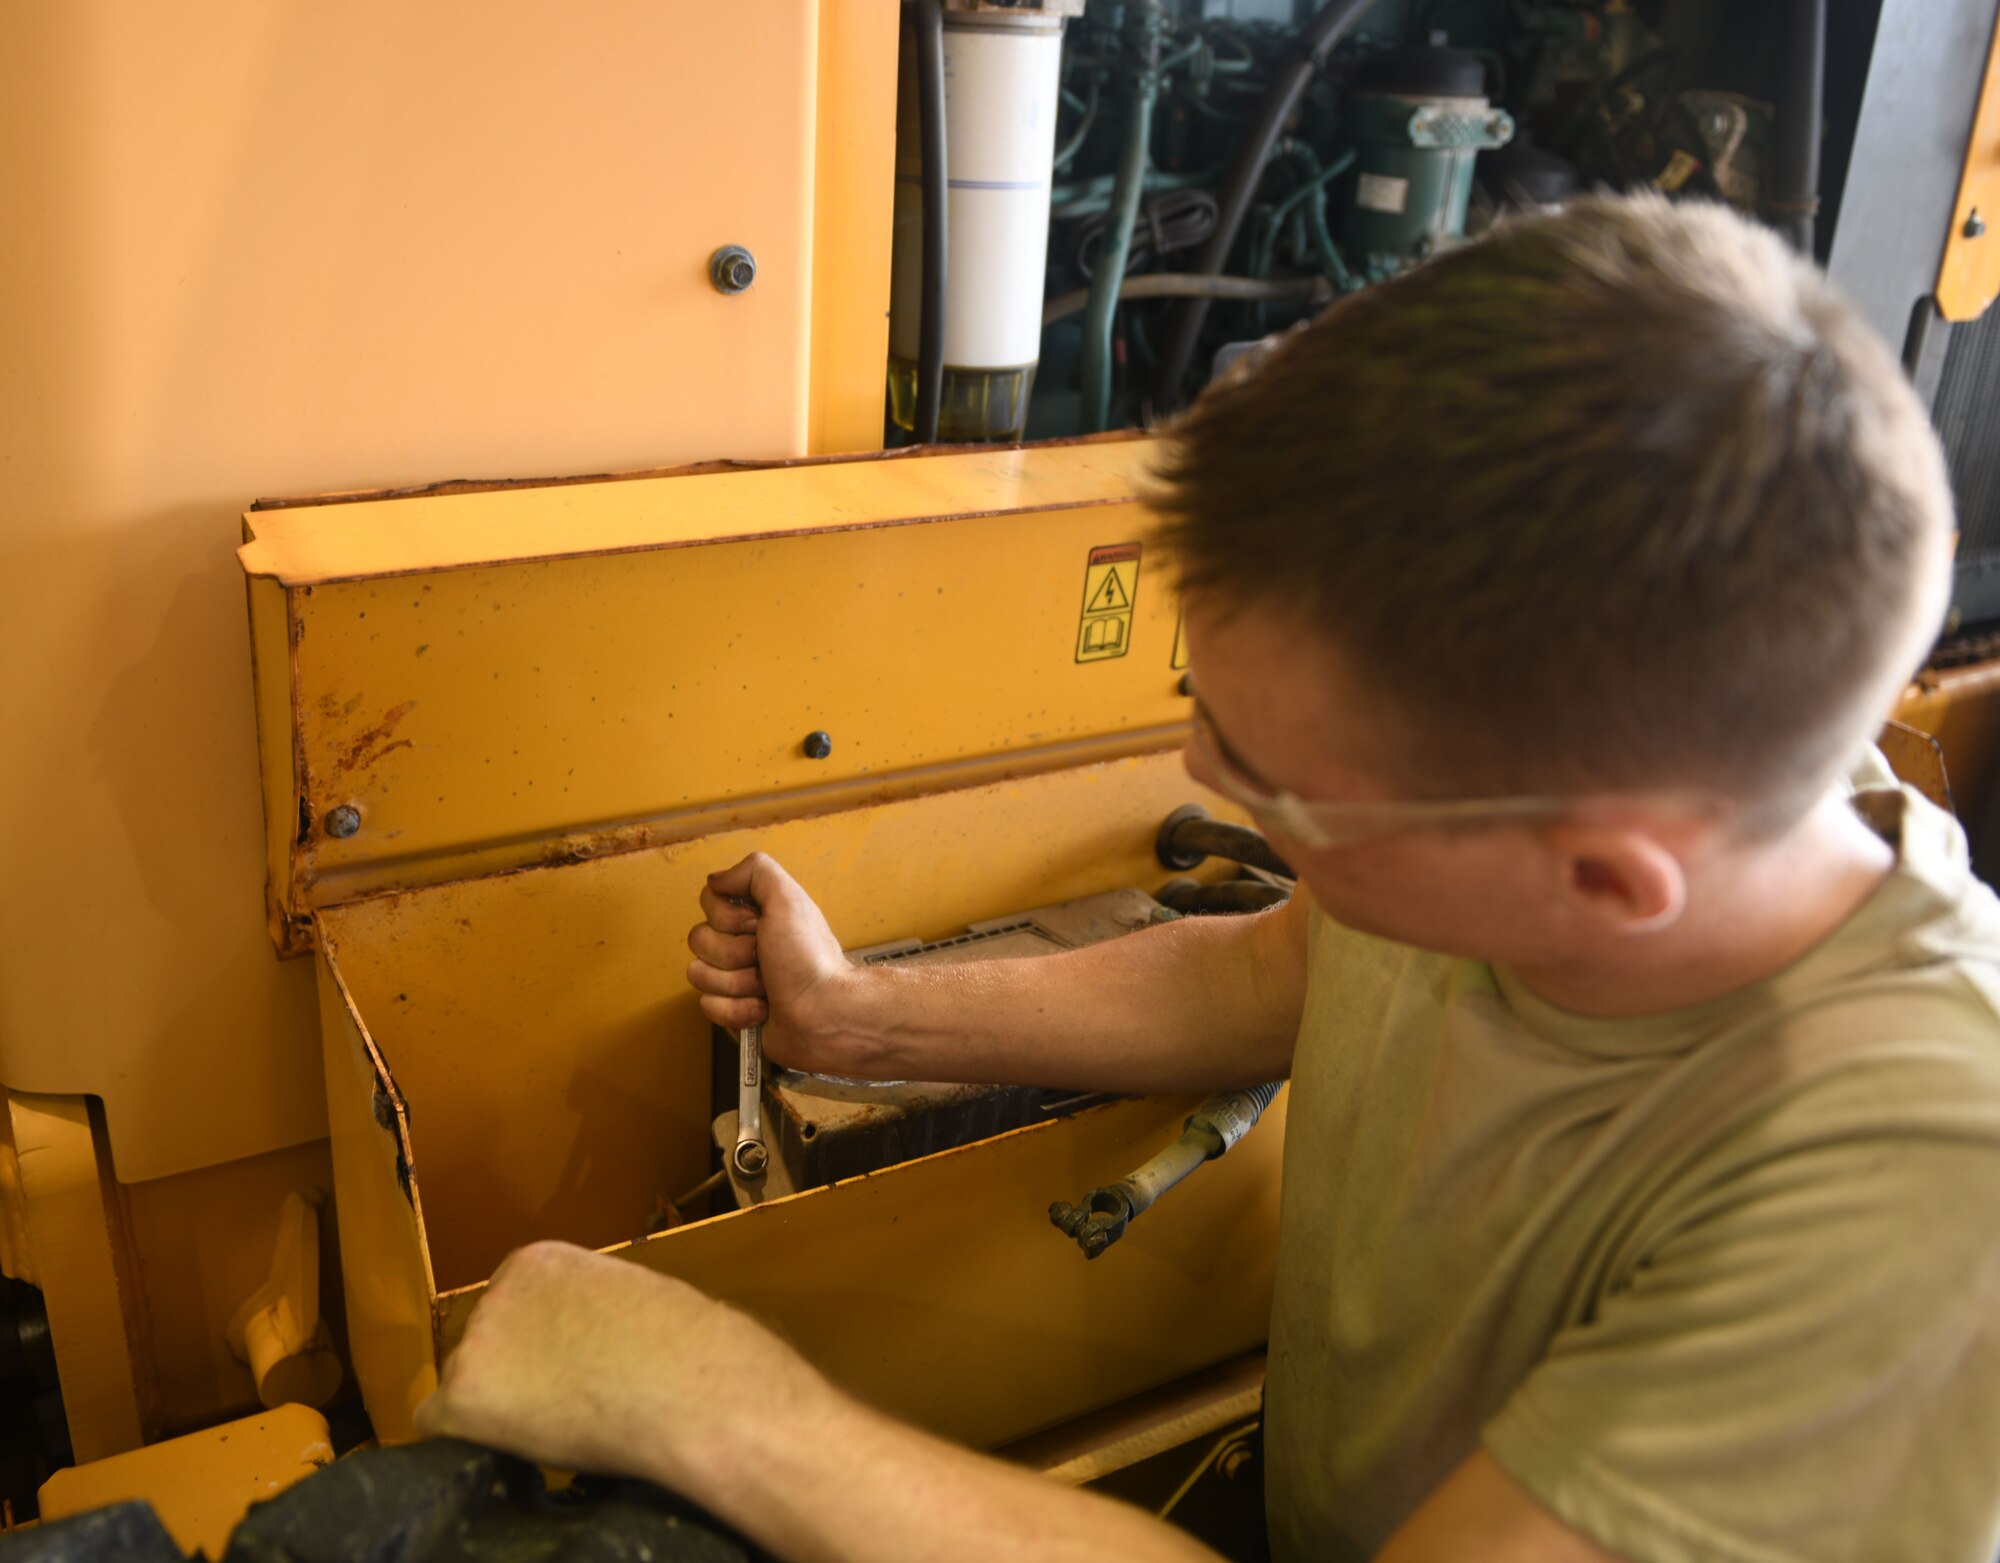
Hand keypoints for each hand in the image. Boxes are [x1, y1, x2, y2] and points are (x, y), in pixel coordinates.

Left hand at [413, 1241, 828, 1494]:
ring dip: (498, 1406)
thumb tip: (584, 1344)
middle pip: (484, 1342)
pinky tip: (517, 1449)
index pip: (511, 1308)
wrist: (689, 1384)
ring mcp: (476, 1342)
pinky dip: (472, 1442)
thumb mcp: (629, 1298)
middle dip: (514, 1370)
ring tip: (555, 1426)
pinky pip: (441, 1425)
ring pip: (467, 1384)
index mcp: (539, 1260)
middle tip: (563, 1400)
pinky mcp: (464, 1395)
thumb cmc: (685, 1341)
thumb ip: (589, 1309)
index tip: (569, 1367)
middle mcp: (496, 1291)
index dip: (537, 1345)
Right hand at [687, 853, 863, 1072]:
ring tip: (768, 987)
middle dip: (735, 953)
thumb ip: (754, 871)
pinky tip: (763, 1008)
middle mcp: (743, 943)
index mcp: (756, 914)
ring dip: (738, 983)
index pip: (709, 902)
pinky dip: (737, 1010)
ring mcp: (736, 977)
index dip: (730, 918)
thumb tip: (717, 878)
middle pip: (700, 939)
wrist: (825, 1013)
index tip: (760, 925)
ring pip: (699, 974)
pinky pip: (708, 1006)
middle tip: (766, 959)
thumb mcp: (788, 899)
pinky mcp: (732, 1010)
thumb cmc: (812, 960)